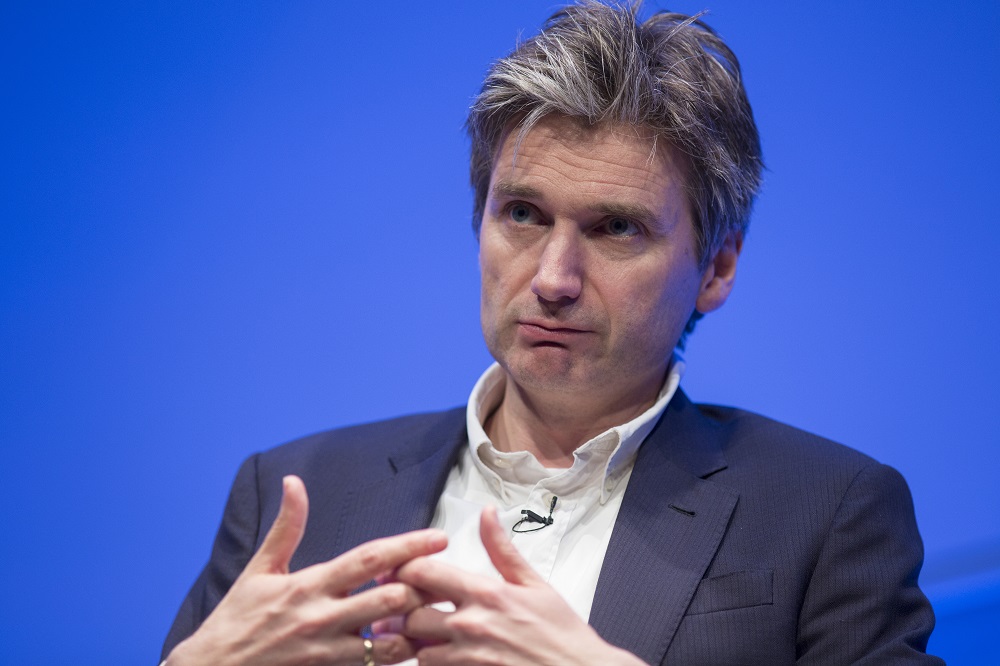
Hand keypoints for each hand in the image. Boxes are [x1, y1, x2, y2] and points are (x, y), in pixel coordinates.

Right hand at [165, 475, 446, 665]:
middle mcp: (321, 618)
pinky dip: (396, 658)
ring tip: (439, 615)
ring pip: (388, 643)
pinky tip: (414, 647)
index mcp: (309, 585)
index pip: (368, 560)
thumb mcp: (259, 570)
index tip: (438, 537)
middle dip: (422, 589)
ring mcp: (326, 653)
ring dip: (416, 629)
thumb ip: (286, 527)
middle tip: (449, 579)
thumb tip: (293, 482)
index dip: (407, 546)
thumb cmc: (237, 619)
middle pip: (388, 601)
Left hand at [395, 507, 644, 665]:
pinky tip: (442, 655)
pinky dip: (433, 663)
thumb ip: (501, 548)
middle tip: (407, 609)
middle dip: (406, 610)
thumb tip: (486, 512)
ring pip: (417, 648)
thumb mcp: (534, 583)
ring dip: (417, 642)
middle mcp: (471, 624)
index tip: (403, 573)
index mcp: (485, 593)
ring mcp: (469, 657)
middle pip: (410, 612)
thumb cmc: (561, 631)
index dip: (405, 570)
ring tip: (423, 636)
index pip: (422, 572)